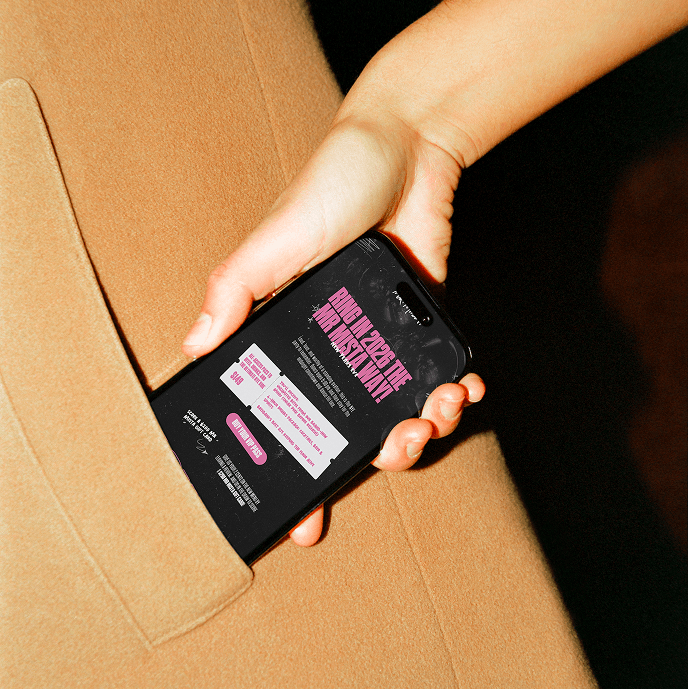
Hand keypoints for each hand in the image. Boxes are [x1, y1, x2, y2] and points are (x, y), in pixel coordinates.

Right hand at [181, 11, 490, 546]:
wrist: (406, 152)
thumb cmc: (333, 186)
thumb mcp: (275, 237)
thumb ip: (235, 288)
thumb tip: (196, 345)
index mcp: (293, 337)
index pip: (289, 416)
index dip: (294, 469)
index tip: (306, 513)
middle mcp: (337, 350)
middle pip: (351, 429)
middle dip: (373, 457)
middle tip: (391, 448)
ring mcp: (380, 343)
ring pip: (399, 412)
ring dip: (422, 429)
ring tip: (432, 414)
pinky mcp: (420, 329)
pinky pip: (439, 376)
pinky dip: (455, 393)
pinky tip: (461, 390)